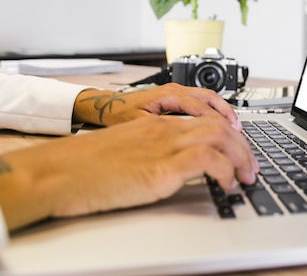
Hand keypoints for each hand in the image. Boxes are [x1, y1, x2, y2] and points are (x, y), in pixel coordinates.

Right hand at [0, 114, 257, 230]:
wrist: (55, 172)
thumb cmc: (82, 167)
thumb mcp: (124, 154)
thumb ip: (150, 154)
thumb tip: (172, 170)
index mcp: (155, 125)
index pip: (205, 120)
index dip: (230, 134)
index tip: (240, 150)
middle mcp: (163, 130)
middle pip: (219, 126)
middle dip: (243, 146)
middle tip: (251, 168)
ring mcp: (162, 147)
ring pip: (220, 138)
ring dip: (241, 158)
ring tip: (246, 178)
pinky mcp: (159, 168)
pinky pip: (207, 161)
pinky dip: (225, 171)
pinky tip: (227, 185)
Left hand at [72, 83, 241, 129]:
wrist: (105, 106)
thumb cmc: (118, 115)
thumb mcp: (137, 125)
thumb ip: (159, 130)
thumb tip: (180, 140)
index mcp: (167, 95)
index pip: (200, 107)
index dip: (217, 122)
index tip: (229, 137)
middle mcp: (175, 90)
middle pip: (211, 99)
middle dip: (228, 117)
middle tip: (239, 137)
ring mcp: (177, 92)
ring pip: (209, 99)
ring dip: (225, 114)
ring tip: (237, 132)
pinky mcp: (177, 98)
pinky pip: (203, 102)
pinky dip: (216, 113)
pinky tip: (223, 126)